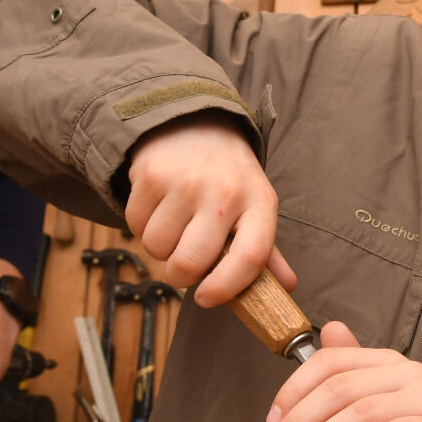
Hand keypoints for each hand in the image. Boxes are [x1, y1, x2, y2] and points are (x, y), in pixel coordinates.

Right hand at [124, 114, 294, 306]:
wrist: (194, 122)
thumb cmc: (228, 177)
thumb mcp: (255, 205)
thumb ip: (266, 251)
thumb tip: (285, 289)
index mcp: (259, 203)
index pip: (251, 258)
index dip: (226, 288)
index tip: (207, 299)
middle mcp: (225, 192)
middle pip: (191, 262)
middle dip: (180, 276)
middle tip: (183, 263)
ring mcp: (186, 182)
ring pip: (157, 248)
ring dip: (160, 248)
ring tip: (174, 224)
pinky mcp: (151, 174)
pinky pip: (135, 225)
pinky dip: (141, 225)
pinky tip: (158, 206)